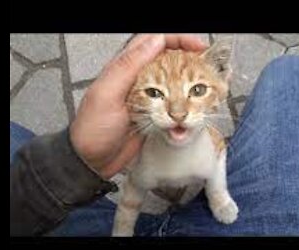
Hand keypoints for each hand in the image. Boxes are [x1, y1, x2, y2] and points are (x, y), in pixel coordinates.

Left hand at [70, 34, 206, 178]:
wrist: (91, 162)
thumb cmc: (93, 129)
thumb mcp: (108, 93)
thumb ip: (129, 65)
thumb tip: (155, 40)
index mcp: (124, 67)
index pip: (154, 40)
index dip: (178, 39)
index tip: (198, 47)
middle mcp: (137, 78)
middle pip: (168, 58)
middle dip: (190, 58)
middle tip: (207, 66)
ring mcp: (147, 97)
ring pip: (173, 79)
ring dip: (190, 82)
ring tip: (205, 86)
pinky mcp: (153, 114)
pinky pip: (173, 103)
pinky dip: (185, 104)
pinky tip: (193, 109)